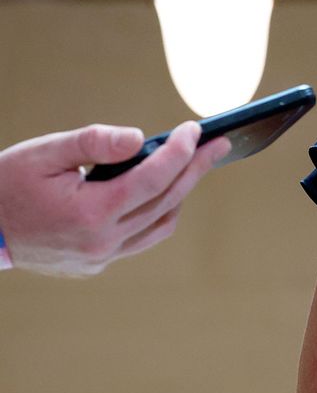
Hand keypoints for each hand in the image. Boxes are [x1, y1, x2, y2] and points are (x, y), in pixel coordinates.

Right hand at [0, 122, 229, 275]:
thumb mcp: (45, 152)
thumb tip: (140, 138)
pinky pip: (142, 237)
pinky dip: (158, 212)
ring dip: (181, 192)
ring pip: (161, 224)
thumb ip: (94, 142)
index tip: (196, 129)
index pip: (154, 178)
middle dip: (196, 168)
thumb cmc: (7, 185)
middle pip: (166, 200)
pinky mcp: (96, 263)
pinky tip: (162, 190)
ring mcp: (100, 257)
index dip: (180, 151)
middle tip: (219, 144)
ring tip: (193, 163)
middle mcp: (101, 241)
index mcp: (90, 213)